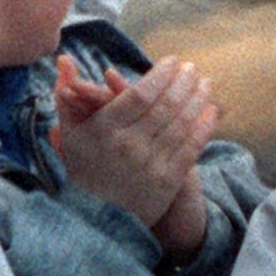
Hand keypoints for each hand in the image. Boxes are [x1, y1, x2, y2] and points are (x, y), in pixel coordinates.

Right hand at [55, 56, 216, 251]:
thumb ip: (66, 91)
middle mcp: (129, 145)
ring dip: (196, 101)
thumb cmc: (82, 168)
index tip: (172, 61)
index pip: (138, 95)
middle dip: (182, 83)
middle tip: (192, 67)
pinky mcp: (168, 181)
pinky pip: (190, 149)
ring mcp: (151, 163)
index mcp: (104, 129)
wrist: (99, 218)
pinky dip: (203, 128)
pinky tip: (211, 112)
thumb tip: (65, 57)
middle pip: (164, 107)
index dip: (159, 76)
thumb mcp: (68, 130)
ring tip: (205, 83)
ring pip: (180, 125)